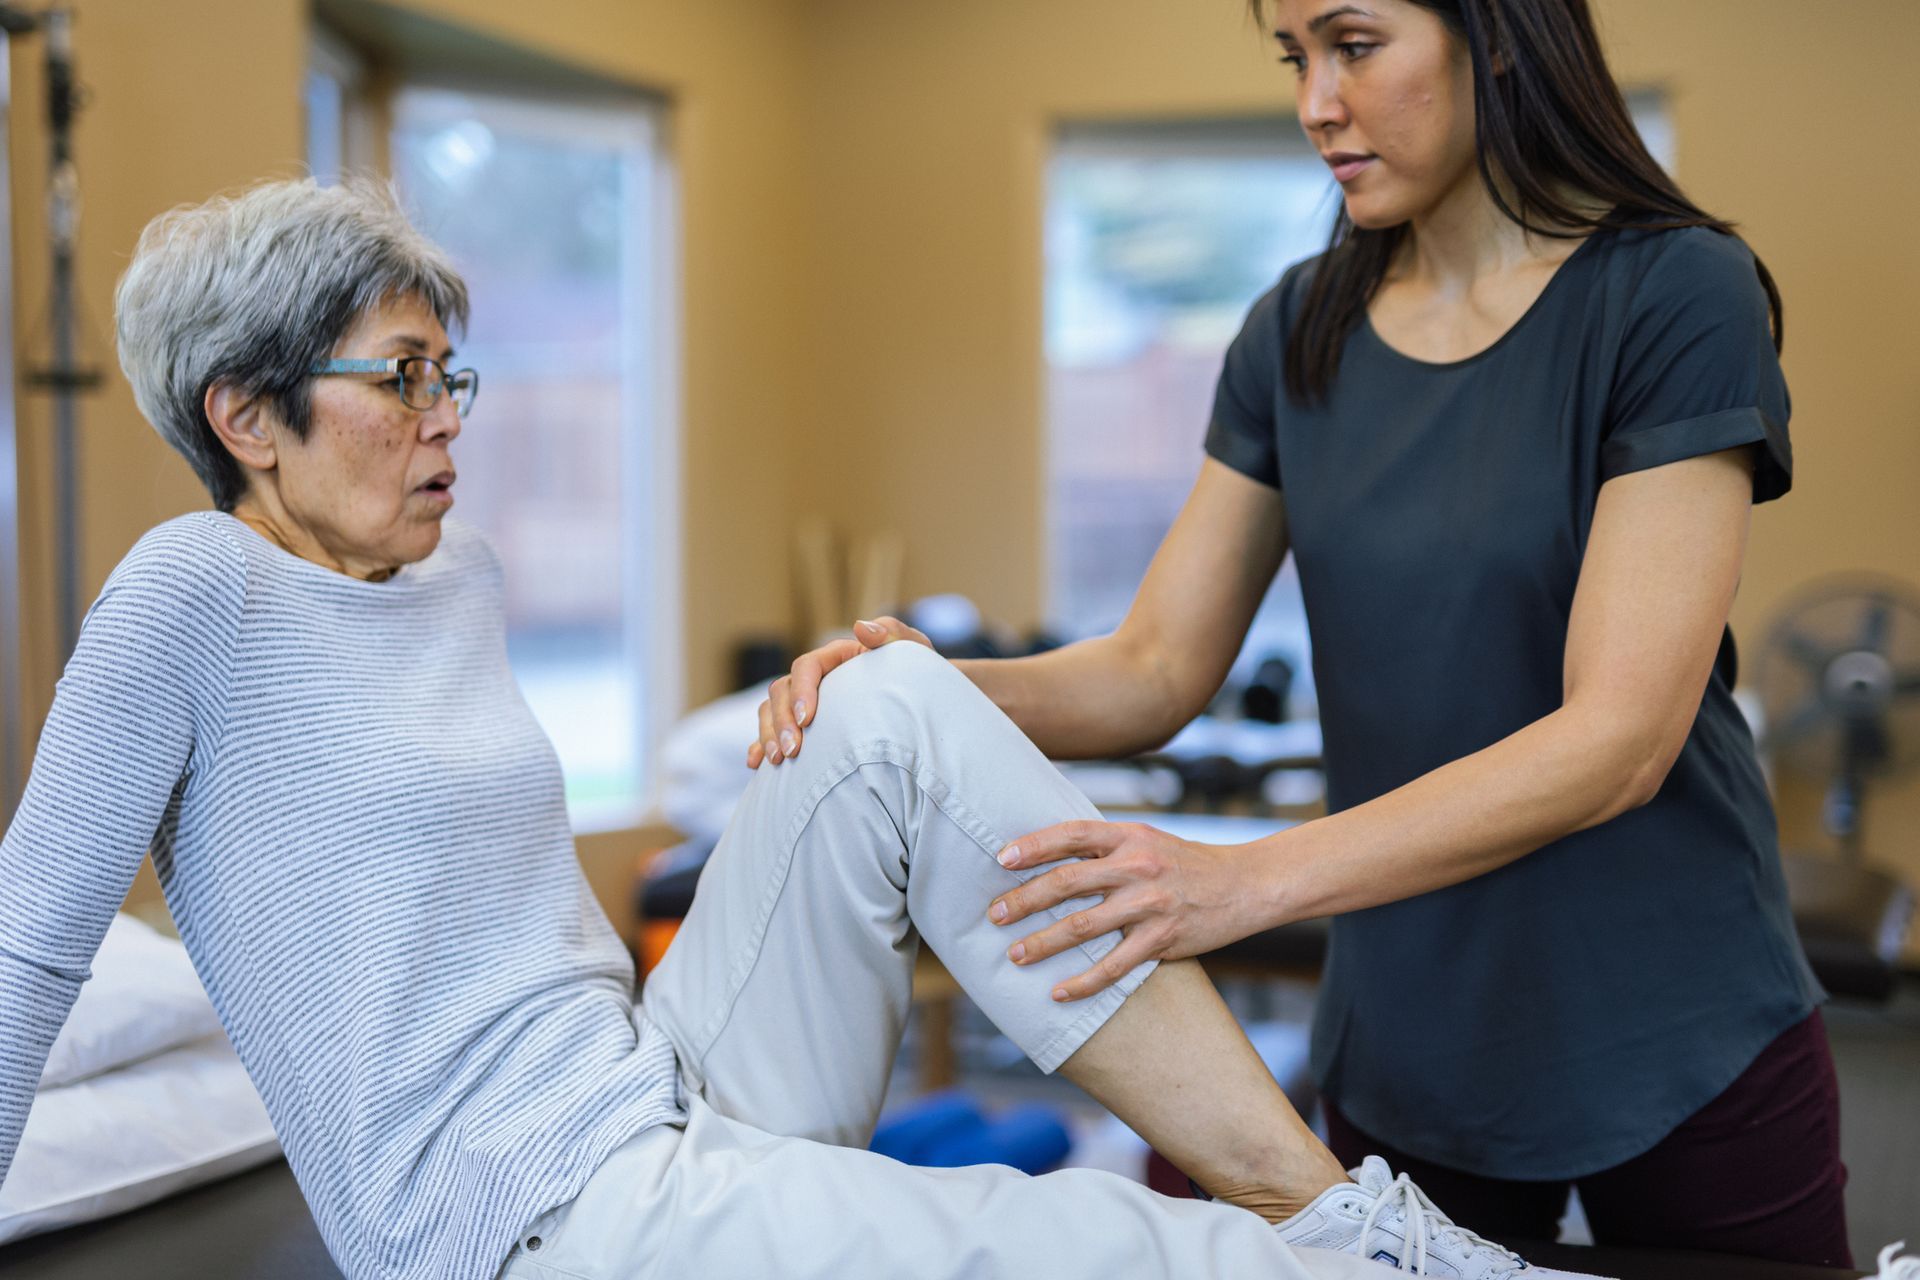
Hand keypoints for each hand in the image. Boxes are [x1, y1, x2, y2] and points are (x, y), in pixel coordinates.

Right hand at [747, 616, 933, 767]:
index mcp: (836, 656)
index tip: (808, 720)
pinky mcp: (802, 725)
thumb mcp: (915, 650)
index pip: (806, 667)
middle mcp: (816, 678)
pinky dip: (760, 746)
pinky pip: (771, 731)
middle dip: (781, 722)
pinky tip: (757, 765)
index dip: (802, 692)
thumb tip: (861, 627)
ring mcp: (806, 702)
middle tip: (791, 752)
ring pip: (770, 711)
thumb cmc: (919, 674)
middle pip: (782, 692)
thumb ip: (893, 633)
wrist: (923, 703)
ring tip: (777, 762)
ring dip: (768, 735)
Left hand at [987, 820, 1259, 1000]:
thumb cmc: (1187, 863)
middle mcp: (1137, 867)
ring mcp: (1150, 904)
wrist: (1246, 885)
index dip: (1034, 845)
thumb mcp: (1148, 840)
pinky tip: (1058, 992)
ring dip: (1043, 942)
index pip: (1072, 834)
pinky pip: (1113, 966)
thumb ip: (1107, 846)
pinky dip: (1082, 982)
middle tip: (995, 914)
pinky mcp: (1162, 939)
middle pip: (1068, 881)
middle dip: (1025, 900)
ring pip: (1083, 926)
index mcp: (1130, 836)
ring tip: (1015, 954)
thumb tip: (1052, 854)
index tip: (1002, 860)